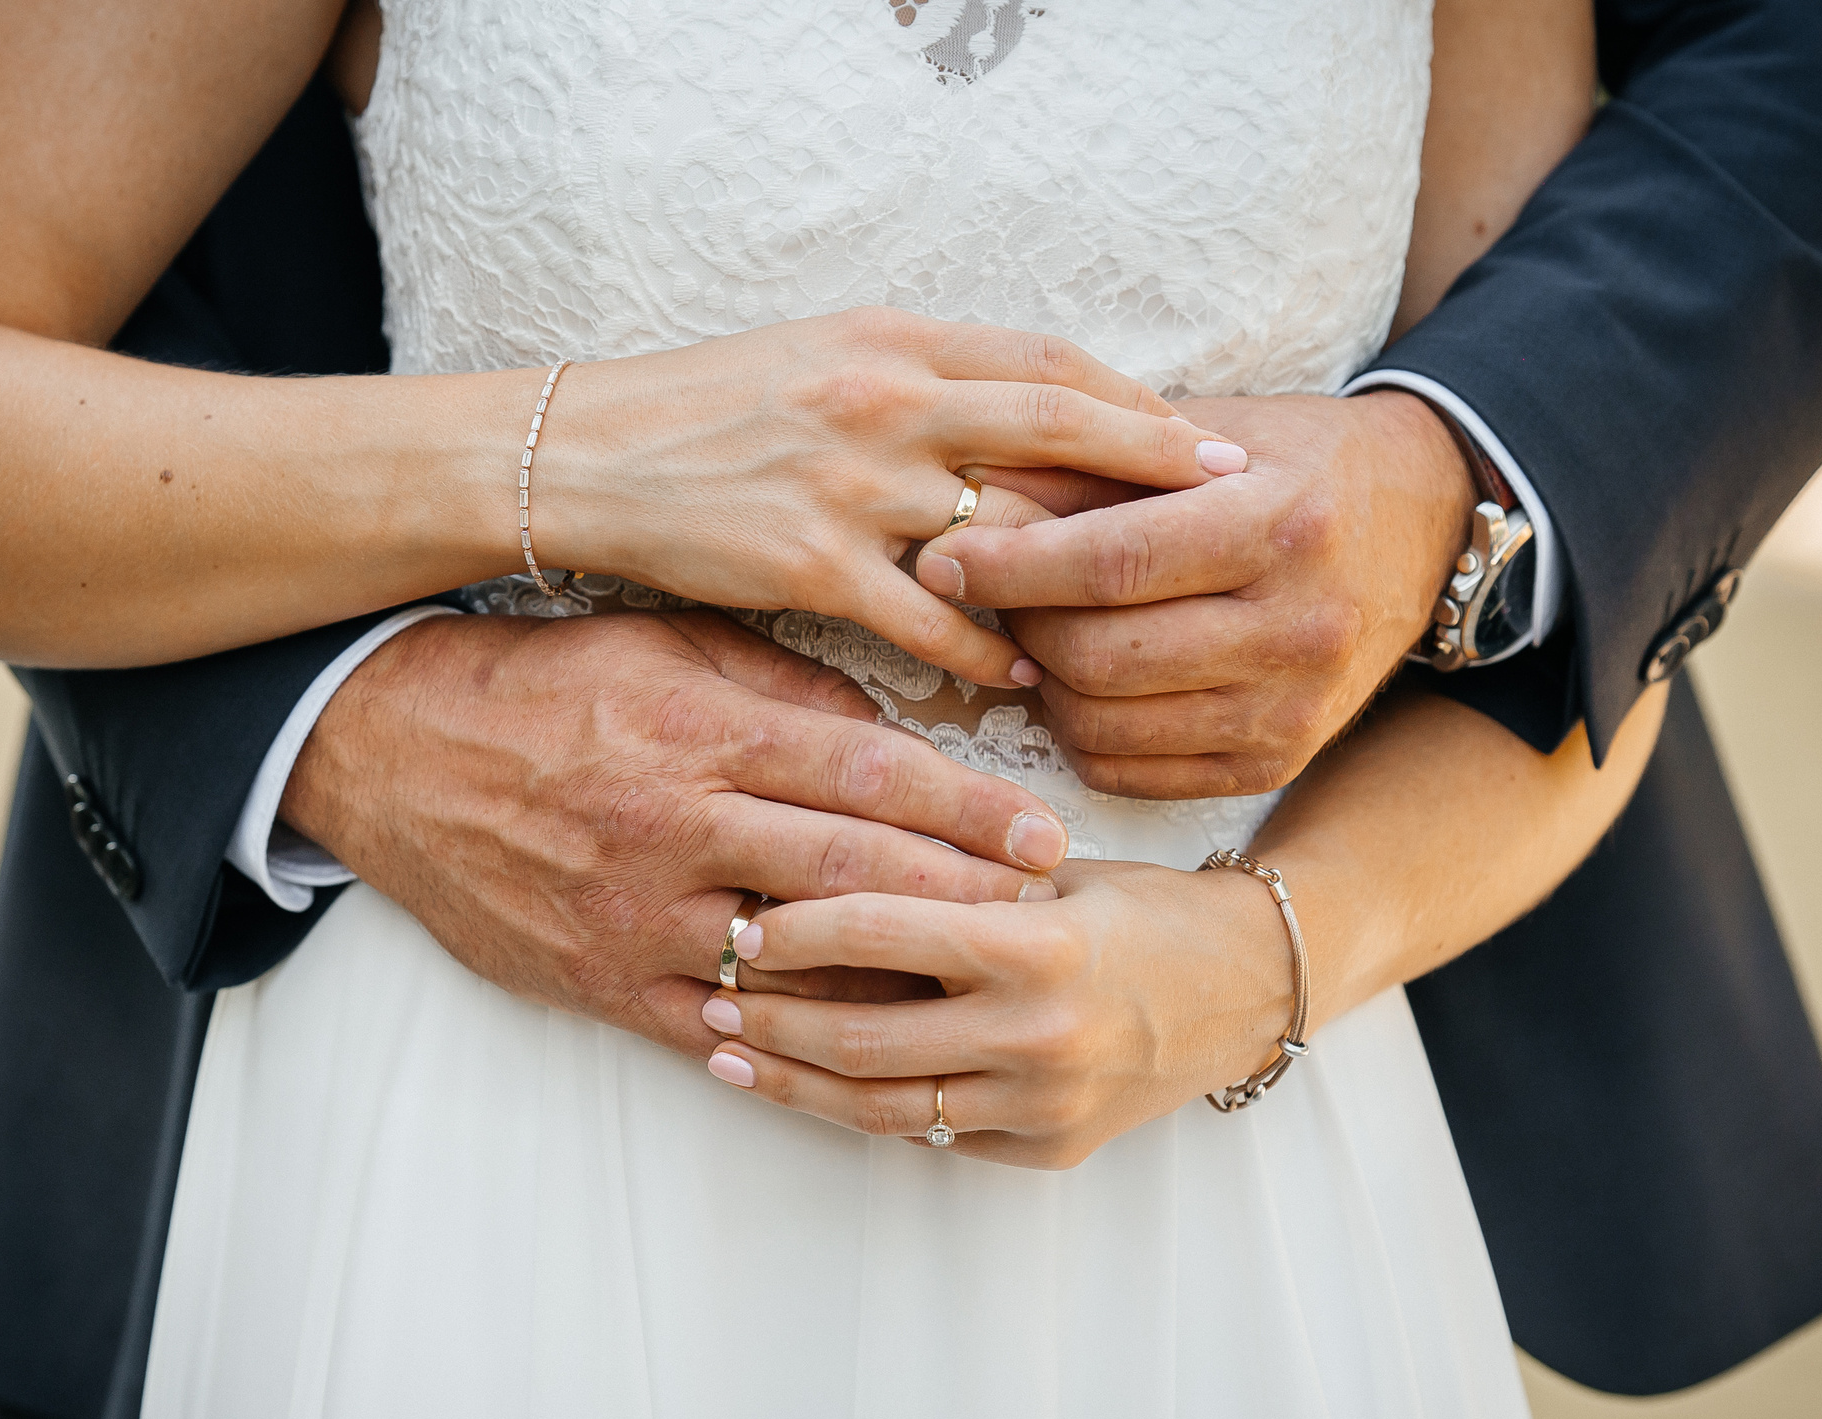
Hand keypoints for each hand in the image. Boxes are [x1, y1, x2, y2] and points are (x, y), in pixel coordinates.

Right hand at [280, 610, 1072, 1050]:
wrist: (390, 752)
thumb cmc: (539, 683)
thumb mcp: (663, 645)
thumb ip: (780, 683)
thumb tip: (891, 722)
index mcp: (701, 730)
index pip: (865, 773)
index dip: (967, 810)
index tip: (1043, 838)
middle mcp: (677, 825)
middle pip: (852, 872)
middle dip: (963, 900)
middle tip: (1050, 922)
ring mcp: (636, 913)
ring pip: (793, 963)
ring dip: (895, 982)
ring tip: (979, 995)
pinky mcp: (598, 979)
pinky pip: (711, 1024)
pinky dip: (788, 1040)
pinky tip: (860, 1051)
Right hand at [537, 309, 1247, 689]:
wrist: (586, 454)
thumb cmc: (710, 406)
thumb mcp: (823, 354)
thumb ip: (923, 376)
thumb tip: (1027, 410)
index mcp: (893, 340)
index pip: (1049, 360)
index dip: (1137, 399)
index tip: (1203, 437)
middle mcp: (884, 400)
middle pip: (1058, 427)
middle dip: (1157, 465)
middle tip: (1236, 500)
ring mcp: (849, 484)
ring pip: (1005, 529)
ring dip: (1080, 573)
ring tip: (1146, 609)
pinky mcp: (808, 565)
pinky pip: (927, 619)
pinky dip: (984, 650)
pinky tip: (1024, 676)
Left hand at [694, 859, 1294, 1168]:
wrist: (1252, 986)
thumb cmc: (1144, 909)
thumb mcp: (1056, 873)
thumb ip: (957, 878)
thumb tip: (826, 859)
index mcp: (1037, 947)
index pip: (885, 930)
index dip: (801, 928)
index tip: (747, 921)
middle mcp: (1038, 1034)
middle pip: (864, 1037)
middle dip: (773, 1018)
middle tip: (712, 994)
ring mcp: (1043, 1102)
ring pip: (883, 1107)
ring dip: (795, 1081)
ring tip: (731, 1054)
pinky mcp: (1046, 1148)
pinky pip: (935, 1134)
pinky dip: (866, 1108)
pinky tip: (812, 1084)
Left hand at [908, 391, 1473, 795]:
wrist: (1419, 518)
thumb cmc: (1290, 461)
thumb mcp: (1205, 433)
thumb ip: (1091, 462)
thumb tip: (966, 489)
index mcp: (1284, 525)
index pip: (1114, 561)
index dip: (1011, 565)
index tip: (943, 555)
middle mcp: (1300, 627)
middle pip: (1102, 655)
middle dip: (1018, 626)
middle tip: (981, 592)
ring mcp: (1295, 708)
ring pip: (1107, 725)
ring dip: (1040, 684)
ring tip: (1028, 631)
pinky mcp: (1278, 761)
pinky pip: (1134, 772)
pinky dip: (1080, 732)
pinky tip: (1076, 681)